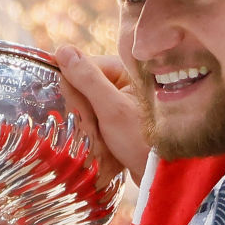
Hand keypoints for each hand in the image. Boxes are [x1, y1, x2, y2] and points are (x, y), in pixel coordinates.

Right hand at [55, 46, 150, 184]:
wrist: (161, 174)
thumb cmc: (141, 140)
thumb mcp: (111, 109)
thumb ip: (88, 80)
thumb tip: (63, 50)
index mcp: (130, 70)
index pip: (89, 64)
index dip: (73, 81)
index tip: (63, 100)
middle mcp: (130, 81)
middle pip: (89, 83)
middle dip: (79, 102)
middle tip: (80, 121)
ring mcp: (127, 99)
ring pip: (91, 100)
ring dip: (84, 116)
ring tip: (88, 131)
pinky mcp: (125, 117)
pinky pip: (99, 114)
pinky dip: (92, 124)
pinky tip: (94, 137)